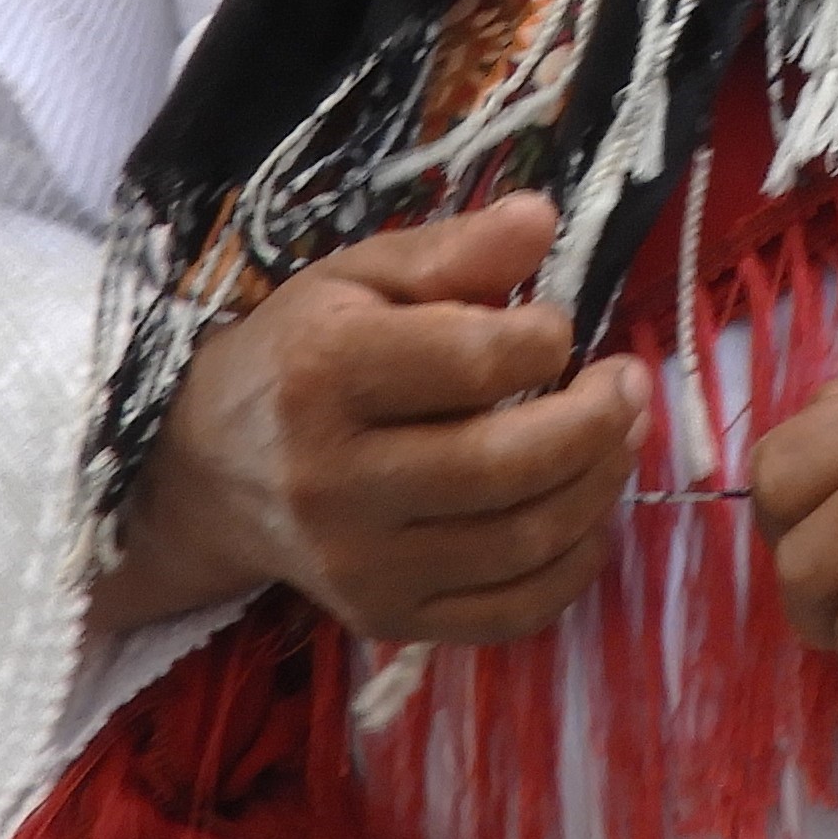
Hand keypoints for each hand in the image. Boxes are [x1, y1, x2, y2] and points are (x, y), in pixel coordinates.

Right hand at [88, 194, 647, 644]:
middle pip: (505, 465)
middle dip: (596, 421)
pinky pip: (507, 614)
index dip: (544, 339)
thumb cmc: (297, 354)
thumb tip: (544, 218)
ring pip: (519, 541)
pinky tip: (591, 519)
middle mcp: (336, 482)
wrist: (207, 472)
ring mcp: (361, 565)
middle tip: (630, 382)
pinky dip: (571, 569)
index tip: (554, 326)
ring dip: (600, 485)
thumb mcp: (357, 278)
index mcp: (325, 375)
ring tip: (623, 434)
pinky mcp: (384, 619)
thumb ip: (452, 251)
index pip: (474, 364)